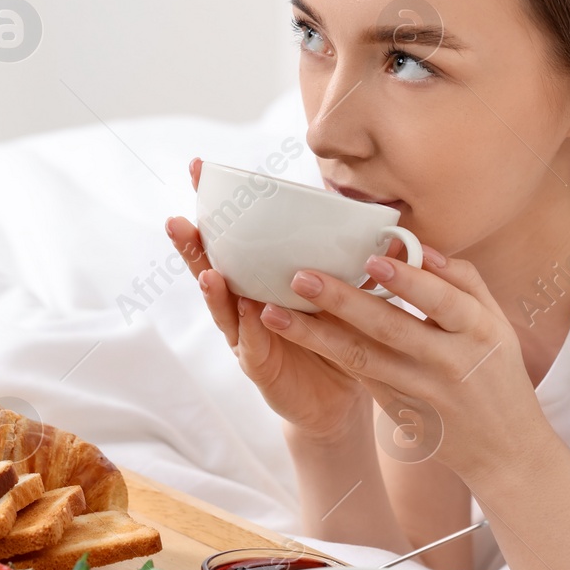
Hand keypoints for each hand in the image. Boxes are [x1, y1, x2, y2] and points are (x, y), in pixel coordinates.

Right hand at [165, 157, 371, 441]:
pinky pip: (252, 347)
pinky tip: (248, 313)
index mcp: (258, 280)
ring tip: (207, 271)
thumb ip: (346, 264)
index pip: (230, 238)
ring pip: (223, 310)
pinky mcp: (261, 369)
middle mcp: (244, 304)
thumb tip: (390, 229)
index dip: (212, 206)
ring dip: (212, 290)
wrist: (338, 400)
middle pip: (209, 268)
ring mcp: (247, 337)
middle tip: (179, 220)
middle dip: (192, 245)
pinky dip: (249, 330)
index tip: (198, 169)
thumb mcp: (340, 295)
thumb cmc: (334, 340)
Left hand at [257, 247, 554, 480]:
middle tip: (300, 277)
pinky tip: (296, 335)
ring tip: (275, 312)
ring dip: (315, 335)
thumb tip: (421, 247)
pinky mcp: (399, 413)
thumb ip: (463, 282)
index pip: (441, 302)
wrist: (505, 451)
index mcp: (481, 333)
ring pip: (362, 359)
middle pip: (391, 329)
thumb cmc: (498, 373)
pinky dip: (328, 353)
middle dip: (342, 301)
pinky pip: (359, 376)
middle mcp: (449, 363)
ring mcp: (421, 392)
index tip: (371, 259)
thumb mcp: (497, 324)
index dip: (407, 281)